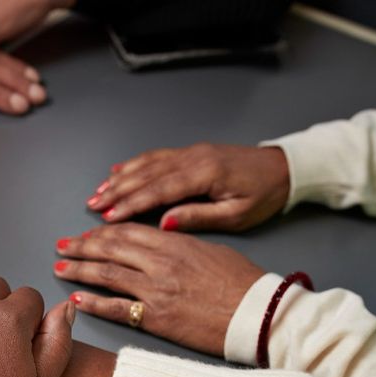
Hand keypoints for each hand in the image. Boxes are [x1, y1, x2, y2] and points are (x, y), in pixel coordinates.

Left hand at [55, 224, 263, 354]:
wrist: (260, 315)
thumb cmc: (244, 283)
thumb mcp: (212, 249)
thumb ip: (180, 242)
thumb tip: (160, 237)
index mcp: (175, 243)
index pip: (128, 232)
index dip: (103, 231)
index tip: (87, 233)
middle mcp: (160, 264)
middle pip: (110, 249)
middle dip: (82, 246)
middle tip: (63, 245)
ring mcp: (155, 291)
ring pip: (106, 274)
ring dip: (79, 269)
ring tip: (60, 266)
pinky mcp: (156, 318)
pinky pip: (115, 308)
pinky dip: (93, 302)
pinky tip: (76, 299)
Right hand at [86, 144, 289, 230]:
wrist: (284, 168)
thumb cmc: (264, 195)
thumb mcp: (237, 215)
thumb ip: (199, 217)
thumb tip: (164, 224)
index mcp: (204, 174)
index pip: (158, 190)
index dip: (130, 204)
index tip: (108, 217)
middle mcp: (193, 158)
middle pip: (145, 175)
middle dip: (115, 191)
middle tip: (91, 206)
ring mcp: (190, 152)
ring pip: (146, 164)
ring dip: (119, 178)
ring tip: (97, 193)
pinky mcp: (191, 152)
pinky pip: (155, 156)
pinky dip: (133, 165)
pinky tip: (117, 172)